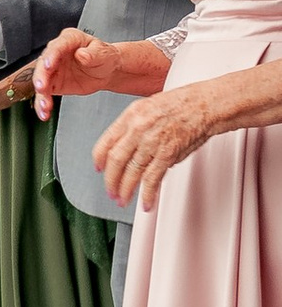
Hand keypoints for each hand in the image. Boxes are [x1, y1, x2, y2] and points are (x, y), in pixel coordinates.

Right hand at [31, 28, 170, 115]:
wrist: (107, 72)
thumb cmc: (105, 57)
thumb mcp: (103, 53)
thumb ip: (92, 54)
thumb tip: (82, 55)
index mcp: (69, 39)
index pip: (56, 47)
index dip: (51, 56)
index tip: (48, 66)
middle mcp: (56, 53)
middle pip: (43, 65)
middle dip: (41, 77)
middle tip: (42, 87)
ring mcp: (53, 69)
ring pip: (41, 82)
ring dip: (41, 95)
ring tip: (45, 106)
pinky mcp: (52, 84)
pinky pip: (44, 94)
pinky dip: (43, 104)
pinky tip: (44, 112)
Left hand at [95, 79, 218, 209]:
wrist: (207, 104)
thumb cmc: (184, 103)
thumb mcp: (149, 106)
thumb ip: (135, 127)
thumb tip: (127, 149)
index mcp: (131, 115)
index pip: (105, 142)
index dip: (99, 160)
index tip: (99, 169)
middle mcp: (138, 128)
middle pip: (115, 161)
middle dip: (110, 181)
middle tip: (111, 192)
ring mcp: (152, 141)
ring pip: (131, 172)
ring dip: (126, 191)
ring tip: (123, 200)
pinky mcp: (168, 154)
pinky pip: (152, 179)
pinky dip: (147, 194)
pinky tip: (145, 202)